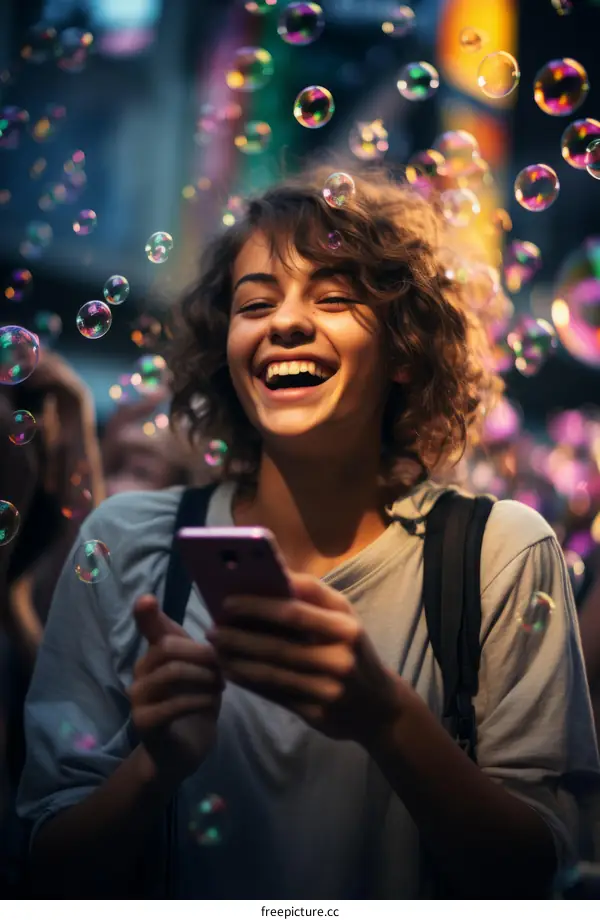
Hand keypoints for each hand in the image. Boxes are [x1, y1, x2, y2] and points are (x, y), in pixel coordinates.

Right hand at [130, 595, 224, 786]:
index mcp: (154, 654)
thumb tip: (220, 627)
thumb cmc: (194, 705)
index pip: (148, 627)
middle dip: (201, 652)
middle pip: (166, 647)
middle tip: (223, 665)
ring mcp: (138, 697)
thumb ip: (201, 649)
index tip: (147, 599)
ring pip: (172, 672)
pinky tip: (212, 704)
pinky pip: (174, 704)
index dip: (146, 613)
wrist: (181, 753)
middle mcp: (140, 672)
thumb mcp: (201, 673)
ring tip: (221, 685)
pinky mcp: (144, 722)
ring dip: (204, 676)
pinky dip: (200, 700)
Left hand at [206, 572, 405, 746]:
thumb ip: (311, 598)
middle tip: (212, 628)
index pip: (297, 609)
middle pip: (279, 643)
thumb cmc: (351, 650)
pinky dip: (248, 681)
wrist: (378, 707)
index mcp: (345, 624)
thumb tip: (268, 575)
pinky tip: (231, 670)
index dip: (259, 604)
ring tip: (216, 649)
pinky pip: (274, 694)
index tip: (228, 600)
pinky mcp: (317, 712)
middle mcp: (340, 656)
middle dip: (240, 635)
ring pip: (272, 672)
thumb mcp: (343, 619)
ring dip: (237, 659)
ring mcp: (329, 687)